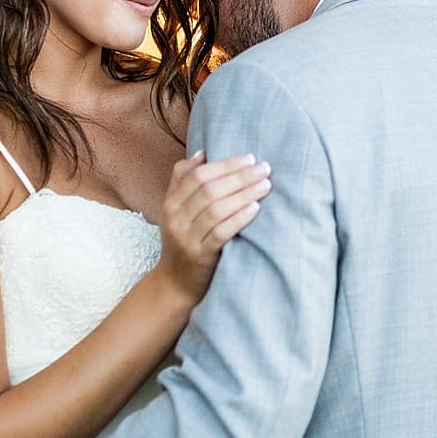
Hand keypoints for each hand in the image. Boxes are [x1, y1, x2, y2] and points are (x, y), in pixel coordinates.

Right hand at [156, 151, 269, 299]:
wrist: (175, 283)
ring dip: (243, 194)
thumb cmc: (182, 242)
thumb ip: (183, 181)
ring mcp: (187, 238)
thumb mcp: (175, 211)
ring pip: (216, 209)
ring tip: (265, 185)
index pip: (197, 176)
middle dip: (239, 176)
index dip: (225, 165)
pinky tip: (255, 209)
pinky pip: (220, 233)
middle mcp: (176, 219)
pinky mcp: (200, 256)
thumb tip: (202, 154)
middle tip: (264, 168)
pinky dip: (238, 219)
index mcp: (170, 203)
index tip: (249, 158)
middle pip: (209, 190)